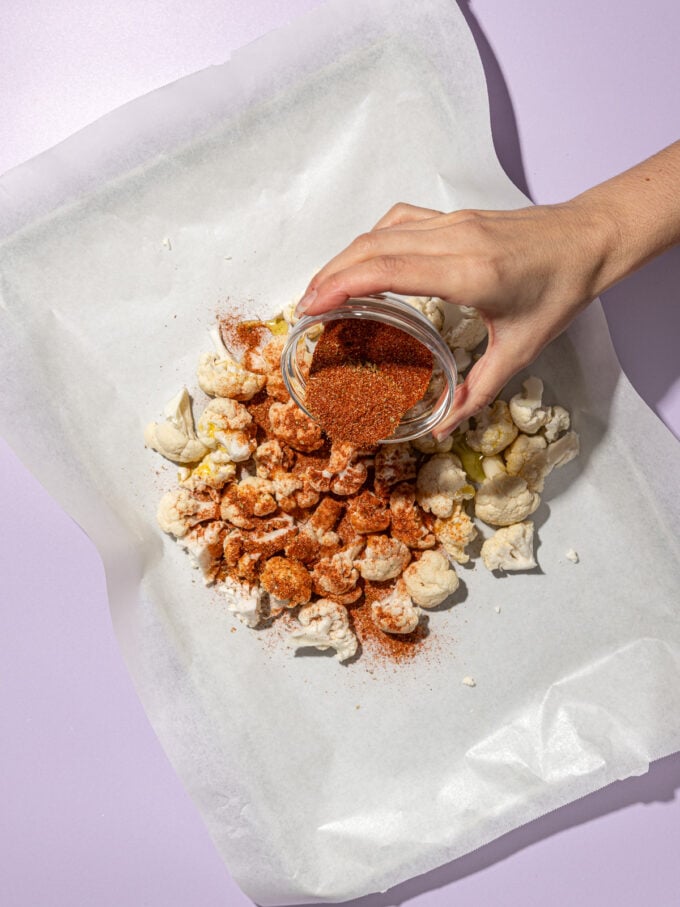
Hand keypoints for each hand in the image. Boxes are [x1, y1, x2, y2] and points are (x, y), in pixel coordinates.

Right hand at [297, 200, 614, 437]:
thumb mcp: (521, 350)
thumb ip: (476, 391)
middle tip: (304, 309)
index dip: (339, 286)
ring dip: (344, 259)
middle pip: (370, 248)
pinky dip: (369, 242)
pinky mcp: (452, 216)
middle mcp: (454, 239)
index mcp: (469, 272)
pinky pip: (397, 221)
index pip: (386, 269)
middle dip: (328, 277)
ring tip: (322, 290)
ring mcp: (451, 222)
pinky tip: (362, 263)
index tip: (310, 309)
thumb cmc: (560, 290)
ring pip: (379, 232)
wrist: (589, 239)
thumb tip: (441, 425)